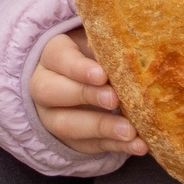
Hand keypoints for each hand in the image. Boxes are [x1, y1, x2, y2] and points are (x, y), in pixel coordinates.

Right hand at [30, 27, 142, 154]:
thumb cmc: (99, 54)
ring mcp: (53, 116)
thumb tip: (136, 38)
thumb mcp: (100, 41)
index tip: (102, 74)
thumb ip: (111, 41)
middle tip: (114, 99)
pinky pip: (89, 145)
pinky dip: (115, 146)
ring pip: (66, 124)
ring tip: (130, 131)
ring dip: (100, 128)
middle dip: (85, 96)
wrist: (88, 78)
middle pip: (52, 92)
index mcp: (53, 55)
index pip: (58, 58)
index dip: (78, 68)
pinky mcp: (71, 139)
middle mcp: (45, 86)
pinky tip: (138, 145)